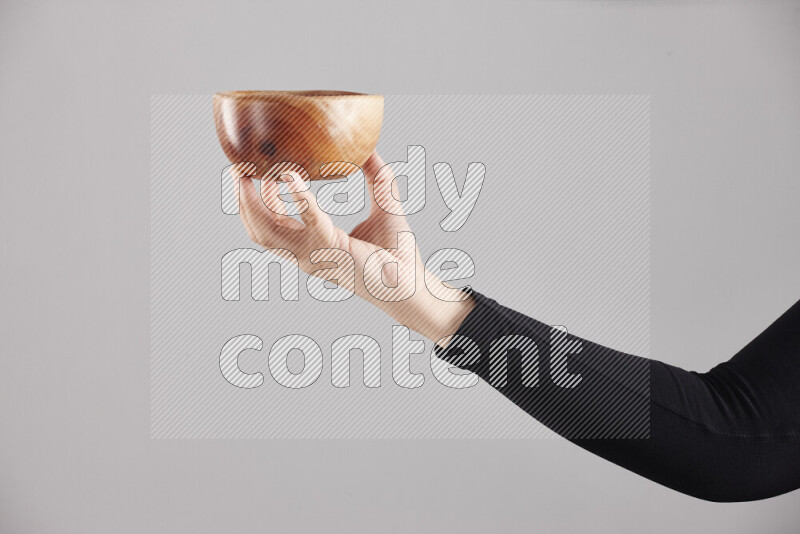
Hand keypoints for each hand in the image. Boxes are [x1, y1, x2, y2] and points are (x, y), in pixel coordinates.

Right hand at [235, 152, 474, 342]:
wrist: (412, 284)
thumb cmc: (398, 255)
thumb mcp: (385, 208)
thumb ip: (378, 179)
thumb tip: (372, 151)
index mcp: (314, 248)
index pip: (274, 227)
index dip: (259, 202)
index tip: (252, 175)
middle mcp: (309, 256)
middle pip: (260, 231)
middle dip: (244, 203)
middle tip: (237, 172)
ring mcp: (317, 256)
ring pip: (270, 231)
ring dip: (256, 201)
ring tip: (248, 174)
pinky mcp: (332, 250)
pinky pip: (310, 221)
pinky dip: (299, 198)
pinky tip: (290, 177)